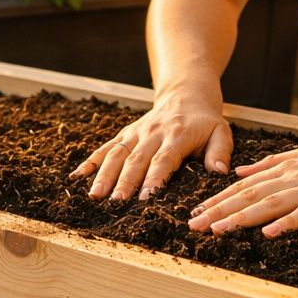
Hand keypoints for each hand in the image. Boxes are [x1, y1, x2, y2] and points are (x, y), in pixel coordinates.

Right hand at [70, 94, 232, 201]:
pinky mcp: (125, 134)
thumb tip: (219, 172)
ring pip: (117, 154)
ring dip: (104, 175)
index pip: (164, 159)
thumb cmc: (205, 121)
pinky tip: (76, 178)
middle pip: (136, 159)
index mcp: (177, 135)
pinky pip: (106, 148)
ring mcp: (136, 133)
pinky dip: (90, 162)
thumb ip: (220, 152)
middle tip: (116, 202)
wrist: (186, 94)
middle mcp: (153, 133)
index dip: (154, 177)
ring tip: (94, 196)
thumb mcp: (221, 132)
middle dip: (125, 182)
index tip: (146, 196)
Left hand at [186, 136, 297, 236]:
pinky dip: (287, 222)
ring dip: (243, 217)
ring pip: (271, 203)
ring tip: (220, 229)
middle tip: (194, 225)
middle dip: (220, 210)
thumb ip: (271, 163)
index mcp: (286, 167)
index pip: (245, 184)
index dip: (219, 198)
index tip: (196, 211)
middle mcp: (294, 176)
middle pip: (250, 194)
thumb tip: (239, 171)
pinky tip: (270, 233)